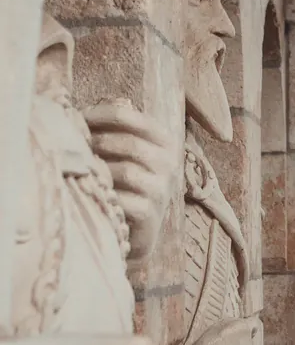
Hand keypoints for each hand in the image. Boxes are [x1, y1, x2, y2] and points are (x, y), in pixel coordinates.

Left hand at [84, 100, 174, 263]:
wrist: (139, 230)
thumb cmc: (127, 185)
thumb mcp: (128, 154)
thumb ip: (114, 132)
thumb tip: (78, 114)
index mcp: (165, 142)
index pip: (130, 117)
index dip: (99, 115)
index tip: (77, 118)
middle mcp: (170, 164)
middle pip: (129, 143)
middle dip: (97, 143)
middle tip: (76, 147)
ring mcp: (162, 190)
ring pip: (126, 170)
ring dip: (99, 169)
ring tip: (83, 169)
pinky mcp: (150, 213)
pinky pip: (123, 198)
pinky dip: (105, 193)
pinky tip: (94, 191)